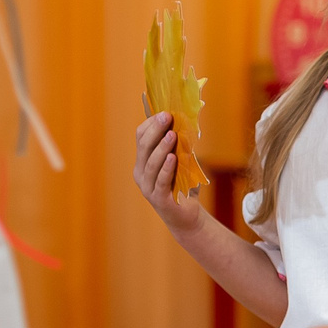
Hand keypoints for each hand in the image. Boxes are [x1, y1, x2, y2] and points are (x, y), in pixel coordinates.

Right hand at [132, 111, 206, 236]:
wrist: (187, 216)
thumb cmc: (184, 186)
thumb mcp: (183, 162)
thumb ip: (181, 147)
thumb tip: (187, 124)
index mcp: (143, 162)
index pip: (140, 138)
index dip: (151, 124)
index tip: (165, 112)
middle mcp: (141, 173)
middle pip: (144, 147)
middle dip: (156, 130)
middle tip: (167, 116)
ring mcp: (147, 187)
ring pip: (151, 163)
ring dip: (162, 147)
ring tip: (172, 134)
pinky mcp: (158, 198)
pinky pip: (161, 181)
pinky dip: (166, 168)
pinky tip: (173, 158)